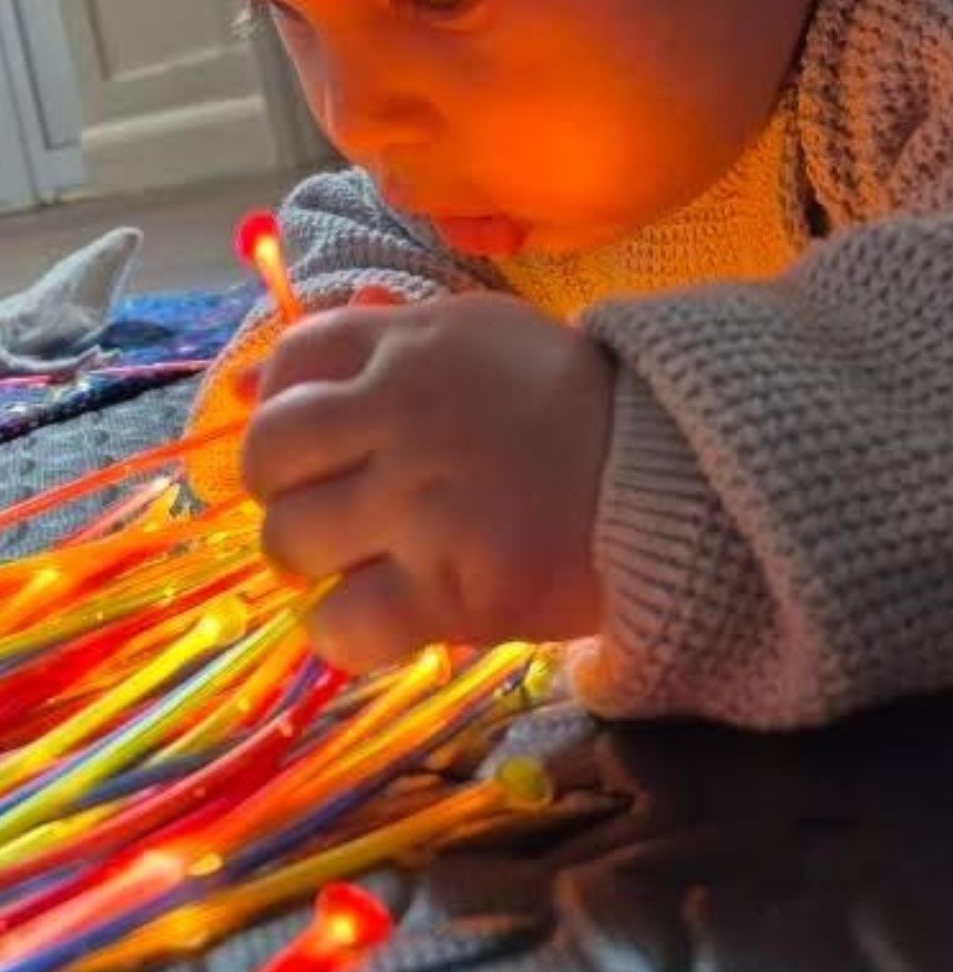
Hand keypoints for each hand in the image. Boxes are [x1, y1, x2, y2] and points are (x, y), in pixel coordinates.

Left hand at [241, 292, 614, 670]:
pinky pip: (341, 625)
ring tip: (360, 566)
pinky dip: (342, 634)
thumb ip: (375, 344)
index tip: (316, 447)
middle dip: (282, 492)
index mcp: (411, 346)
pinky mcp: (450, 590)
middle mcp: (402, 417)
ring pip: (290, 543)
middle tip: (329, 514)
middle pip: (268, 457)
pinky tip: (377, 621)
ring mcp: (422, 506)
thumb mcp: (479, 338)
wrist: (681, 480)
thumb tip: (251, 386)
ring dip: (312, 563)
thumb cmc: (578, 409)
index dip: (283, 410)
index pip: (290, 363)